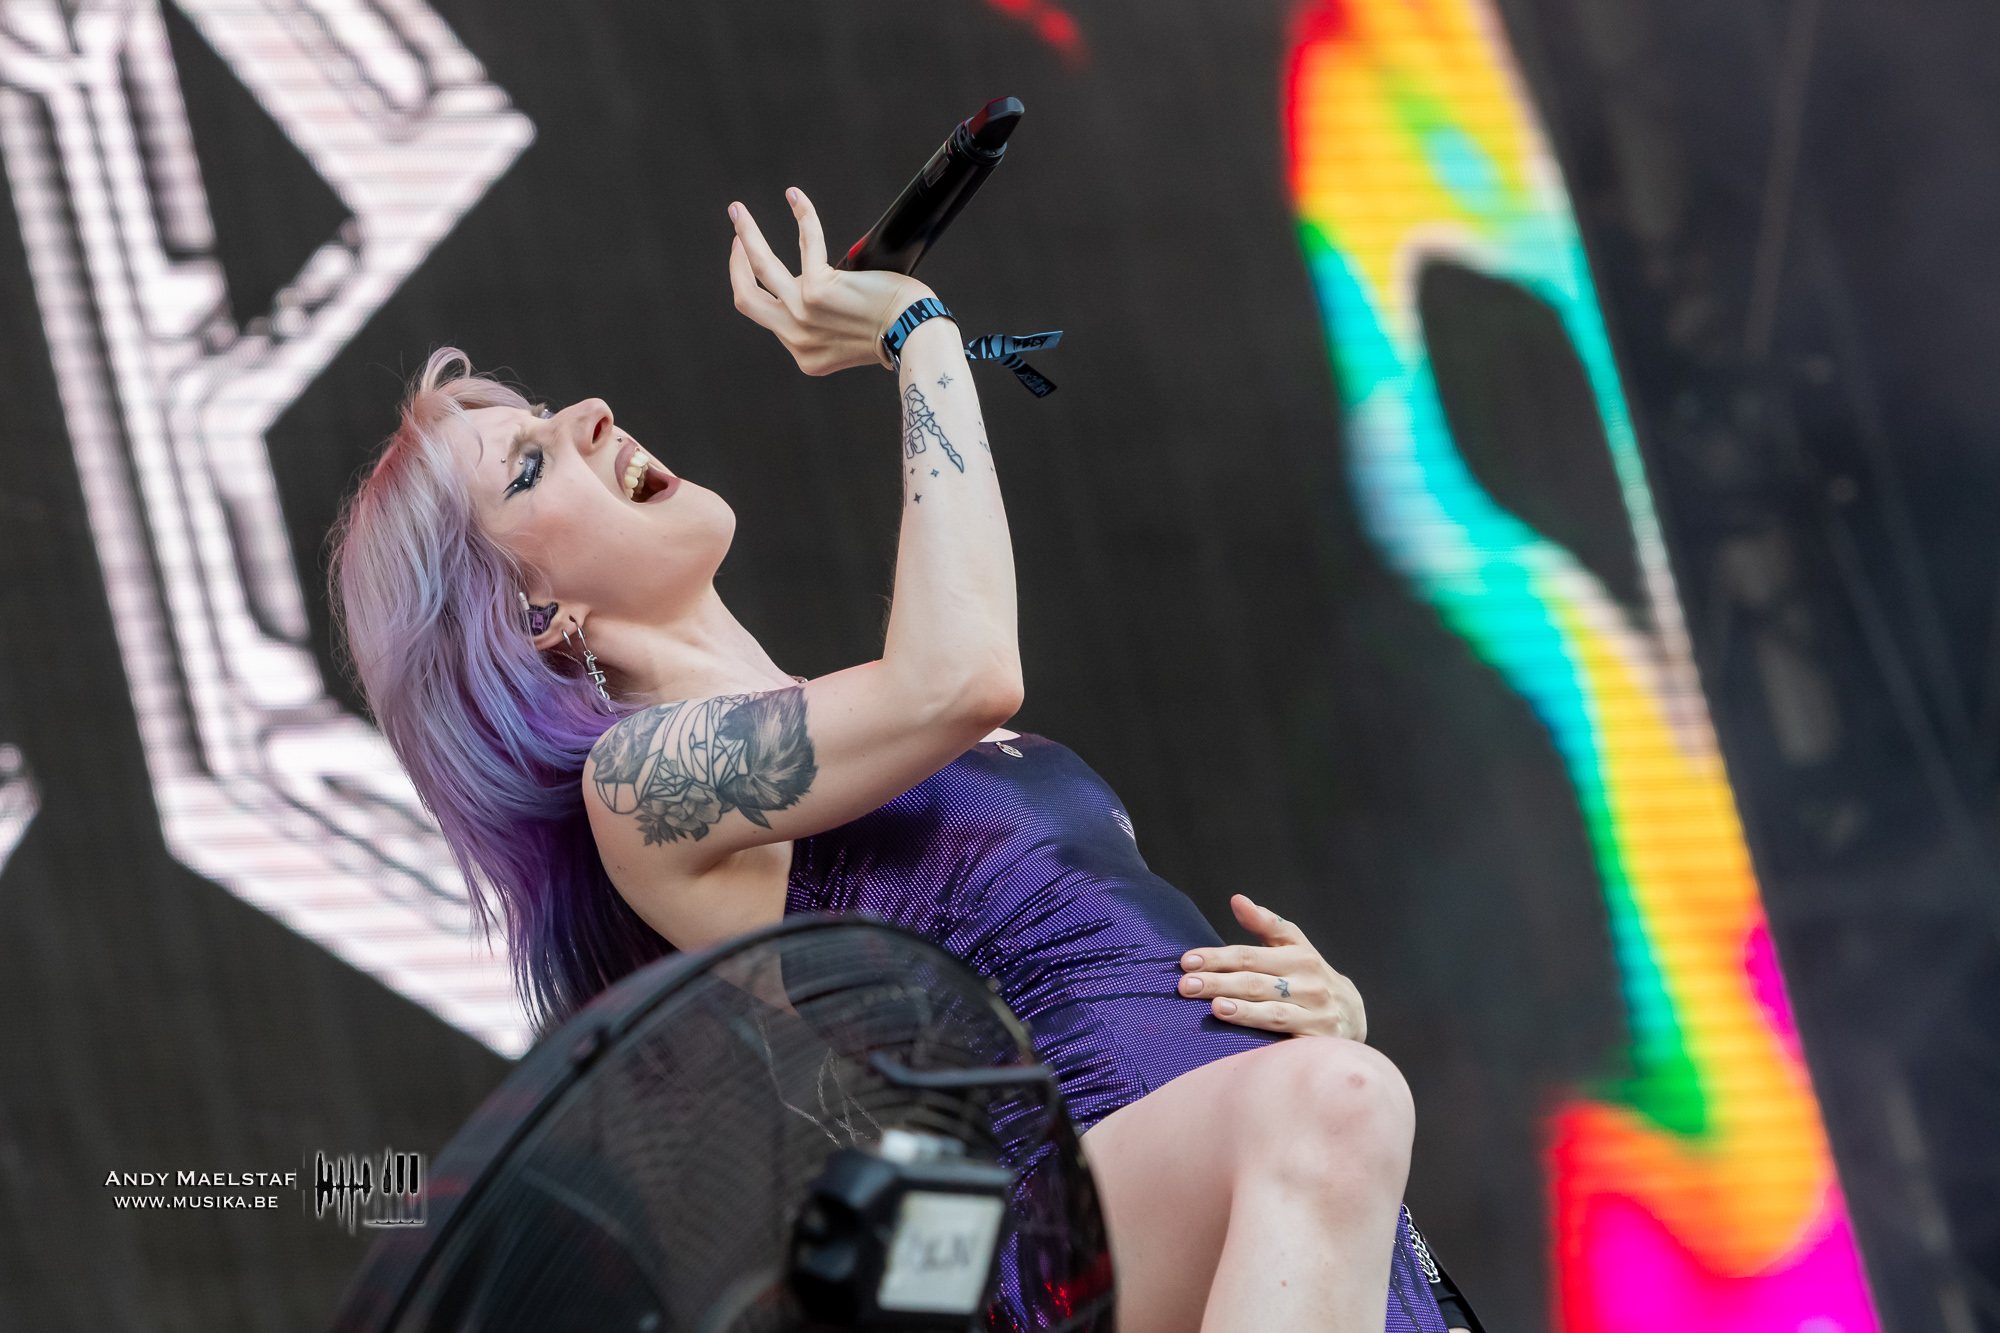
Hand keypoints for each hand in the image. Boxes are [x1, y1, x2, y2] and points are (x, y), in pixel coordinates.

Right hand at [726, 188, 933, 375]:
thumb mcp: (848, 340)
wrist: (914, 335)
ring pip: (760, 267)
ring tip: (738, 211)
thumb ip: (826, 324)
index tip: (753, 265)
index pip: (768, 318)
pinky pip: (806, 241)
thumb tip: (815, 287)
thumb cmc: (894, 331)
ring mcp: (804, 313)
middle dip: (735, 264)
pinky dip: (802, 214)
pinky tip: (795, 197)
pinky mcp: (819, 288)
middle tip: (736, 236)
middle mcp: (797, 337)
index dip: (757, 289)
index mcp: (804, 353)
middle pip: (746, 298)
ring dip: (746, 234)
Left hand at [1177, 895, 1366, 1040]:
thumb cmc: (1310, 976)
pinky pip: (1286, 1041)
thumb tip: (1237, 900)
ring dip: (1242, 1010)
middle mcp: (1309, 985)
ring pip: (1272, 1013)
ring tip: (1215, 1007)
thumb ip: (1265, 924)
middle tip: (1185, 985)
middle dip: (1218, 983)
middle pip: (1255, 982)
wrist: (1353, 1016)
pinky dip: (1265, 1039)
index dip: (1218, 958)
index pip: (1250, 956)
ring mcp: (1315, 1015)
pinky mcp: (1317, 1042)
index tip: (1187, 960)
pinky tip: (1242, 1040)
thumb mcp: (1295, 946)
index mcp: (1300, 957)